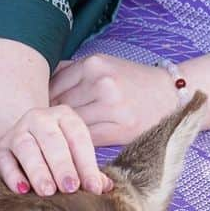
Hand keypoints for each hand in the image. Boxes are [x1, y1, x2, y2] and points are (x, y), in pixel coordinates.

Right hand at [0, 104, 113, 197]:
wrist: (16, 143)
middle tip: (71, 188)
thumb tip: (105, 188)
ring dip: (38, 170)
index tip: (94, 188)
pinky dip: (12, 175)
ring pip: (26, 147)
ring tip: (48, 191)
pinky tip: (22, 189)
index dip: (87, 164)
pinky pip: (4, 160)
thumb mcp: (73, 155)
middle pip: (52, 140)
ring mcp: (16, 132)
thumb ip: (88, 170)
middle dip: (62, 165)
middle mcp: (39, 119)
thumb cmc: (54, 153)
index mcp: (64, 117)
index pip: (78, 138)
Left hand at [48, 54, 178, 146]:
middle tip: (42, 130)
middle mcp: (102, 83)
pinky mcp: (121, 129)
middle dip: (50, 120)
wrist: (171, 94)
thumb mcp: (104, 65)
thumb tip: (39, 83)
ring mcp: (112, 107)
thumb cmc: (132, 81)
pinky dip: (78, 144)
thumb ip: (72, 72)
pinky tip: (75, 146)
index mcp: (94, 64)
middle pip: (60, 106)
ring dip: (62, 135)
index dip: (43, 102)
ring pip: (72, 125)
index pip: (53, 85)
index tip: (38, 113)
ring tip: (55, 140)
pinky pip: (87, 139)